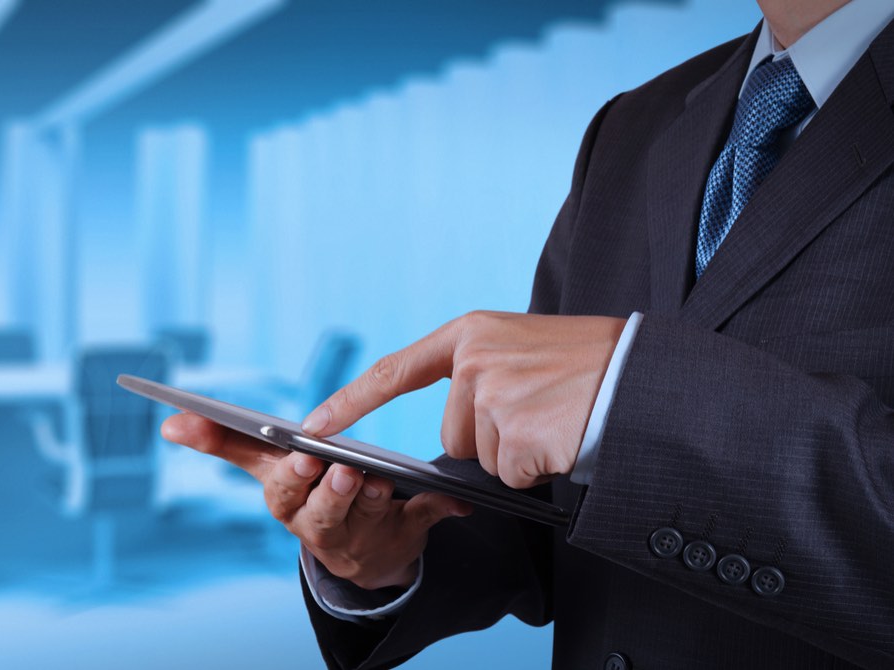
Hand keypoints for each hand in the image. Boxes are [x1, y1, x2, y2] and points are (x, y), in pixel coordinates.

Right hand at [161, 413, 470, 589]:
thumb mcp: (268, 468)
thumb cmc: (310, 493)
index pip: (276, 483)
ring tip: (382, 480)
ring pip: (363, 518)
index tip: (299, 456)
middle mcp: (317, 523)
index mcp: (286, 499)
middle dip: (329, 490)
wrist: (361, 554)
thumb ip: (223, 442)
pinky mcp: (400, 540)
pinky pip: (421, 523)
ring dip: (372, 500)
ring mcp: (359, 536)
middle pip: (318, 509)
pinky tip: (458, 502)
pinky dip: (439, 512)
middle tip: (342, 469)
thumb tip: (169, 422)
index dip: (286, 472)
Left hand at [301, 311, 624, 488]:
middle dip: (492, 438)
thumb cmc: (593, 366)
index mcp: (471, 333)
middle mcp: (473, 360)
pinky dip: (537, 468)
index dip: (351, 401)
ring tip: (556, 419)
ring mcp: (491, 395)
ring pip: (480, 458)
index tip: (312, 426)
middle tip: (541, 410)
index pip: (395, 371)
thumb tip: (456, 430)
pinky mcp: (513, 433)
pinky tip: (563, 438)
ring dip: (516, 453)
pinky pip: (509, 474)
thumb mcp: (525, 348)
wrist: (647, 379)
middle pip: (452, 434)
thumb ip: (480, 372)